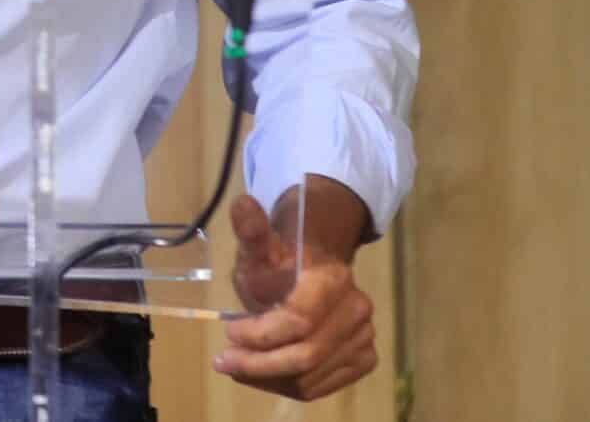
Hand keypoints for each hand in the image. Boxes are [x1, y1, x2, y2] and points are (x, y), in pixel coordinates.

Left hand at [216, 190, 378, 399]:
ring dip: (268, 378)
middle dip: (259, 364)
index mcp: (333, 279)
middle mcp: (357, 310)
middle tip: (224, 361)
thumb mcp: (258, 247)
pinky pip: (322, 386)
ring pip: (311, 377)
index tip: (229, 332)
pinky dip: (288, 385)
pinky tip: (264, 373)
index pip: (297, 321)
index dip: (260, 334)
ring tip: (238, 366)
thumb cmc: (279, 261)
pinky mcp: (364, 359)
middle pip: (305, 355)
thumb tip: (241, 204)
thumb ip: (250, 230)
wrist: (314, 271)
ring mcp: (365, 337)